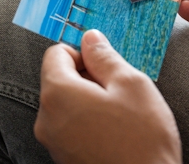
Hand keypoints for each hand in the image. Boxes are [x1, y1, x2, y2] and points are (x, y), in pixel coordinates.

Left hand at [35, 30, 179, 163]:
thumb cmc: (143, 139)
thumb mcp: (132, 85)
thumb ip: (105, 57)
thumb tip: (90, 37)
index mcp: (57, 93)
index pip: (56, 53)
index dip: (83, 53)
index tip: (106, 66)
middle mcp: (45, 118)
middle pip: (58, 80)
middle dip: (86, 79)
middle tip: (119, 93)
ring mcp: (51, 142)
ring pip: (64, 105)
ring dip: (88, 102)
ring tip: (119, 117)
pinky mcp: (62, 158)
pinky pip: (69, 128)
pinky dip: (87, 123)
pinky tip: (113, 134)